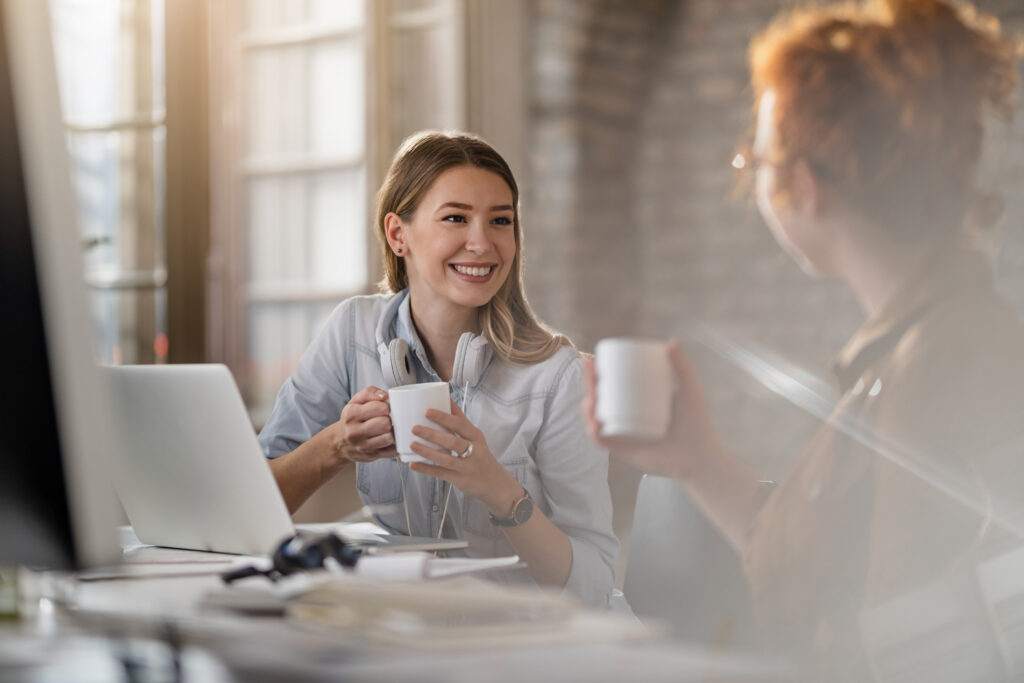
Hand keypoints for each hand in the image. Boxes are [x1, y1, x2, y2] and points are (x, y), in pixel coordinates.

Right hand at [331, 385, 396, 462]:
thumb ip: (370, 392)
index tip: (383, 409)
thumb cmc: (351, 420)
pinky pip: (392, 451)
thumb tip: (384, 395)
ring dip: (391, 432)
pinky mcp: (371, 456)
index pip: (380, 408)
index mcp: (351, 414)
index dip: (386, 407)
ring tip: (386, 429)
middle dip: (389, 420)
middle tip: (385, 419)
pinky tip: (387, 439)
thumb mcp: (355, 401)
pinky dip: (394, 445)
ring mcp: (363, 446)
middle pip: (385, 423)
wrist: (339, 442)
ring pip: (389, 438)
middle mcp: (355, 431)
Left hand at [408, 400, 522, 516]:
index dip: (443, 417)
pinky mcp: (460, 480)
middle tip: (415, 428)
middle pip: (453, 441)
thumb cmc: (481, 456)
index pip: (460, 424)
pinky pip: (441, 474)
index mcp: (476, 437)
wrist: (495, 483)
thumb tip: (447, 398)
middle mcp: (473, 451)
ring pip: (446, 459)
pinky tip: (414, 464)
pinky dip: (426, 469)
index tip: (427, 411)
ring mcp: (466, 467)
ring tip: (412, 444)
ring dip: (427, 452)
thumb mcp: (475, 437)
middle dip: (432, 434)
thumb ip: (461, 420)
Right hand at [582, 339, 724, 480]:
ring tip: (591, 396)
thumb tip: (672, 341)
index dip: (598, 374)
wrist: (700, 455)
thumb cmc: (697, 424)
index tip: (594, 360)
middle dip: (589, 385)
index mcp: (636, 404)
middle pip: (601, 400)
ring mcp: (623, 436)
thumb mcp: (690, 389)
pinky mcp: (623, 451)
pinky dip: (594, 433)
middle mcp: (626, 419)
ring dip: (587, 407)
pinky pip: (602, 442)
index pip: (612, 386)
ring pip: (596, 419)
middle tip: (591, 371)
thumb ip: (684, 366)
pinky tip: (593, 422)